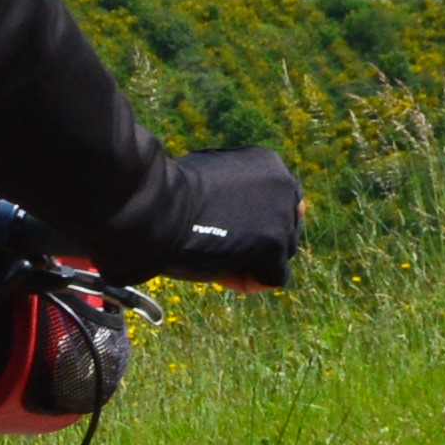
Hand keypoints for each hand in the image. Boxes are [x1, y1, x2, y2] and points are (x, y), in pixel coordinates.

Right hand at [139, 146, 302, 284]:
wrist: (159, 208)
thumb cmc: (171, 194)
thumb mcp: (211, 178)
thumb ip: (234, 190)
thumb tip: (243, 212)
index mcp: (267, 163)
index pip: (277, 201)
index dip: (253, 220)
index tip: (225, 227)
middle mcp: (284, 185)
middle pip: (284, 226)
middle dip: (256, 241)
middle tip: (219, 245)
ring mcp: (282, 217)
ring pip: (281, 253)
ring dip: (251, 261)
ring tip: (213, 258)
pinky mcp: (275, 247)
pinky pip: (273, 277)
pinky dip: (248, 281)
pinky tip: (220, 273)